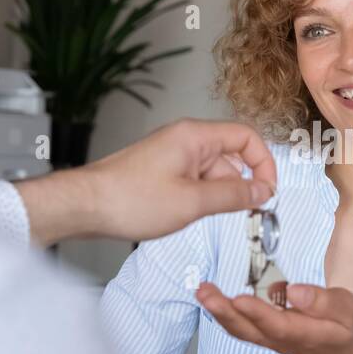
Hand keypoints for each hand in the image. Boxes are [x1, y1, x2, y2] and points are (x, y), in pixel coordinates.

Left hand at [16, 118, 276, 245]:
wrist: (84, 205)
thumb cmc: (129, 199)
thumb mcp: (192, 202)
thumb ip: (233, 195)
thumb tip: (263, 191)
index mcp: (195, 136)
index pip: (246, 137)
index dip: (264, 163)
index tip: (267, 191)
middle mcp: (185, 139)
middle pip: (232, 155)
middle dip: (242, 184)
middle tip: (247, 213)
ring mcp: (173, 155)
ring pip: (213, 171)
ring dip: (220, 194)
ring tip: (207, 217)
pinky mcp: (162, 171)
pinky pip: (195, 180)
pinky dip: (202, 197)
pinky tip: (191, 216)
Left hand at [194, 282, 352, 353]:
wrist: (337, 353)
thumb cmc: (344, 327)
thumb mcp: (348, 311)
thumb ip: (324, 302)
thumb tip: (295, 291)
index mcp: (308, 334)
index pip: (280, 326)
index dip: (259, 314)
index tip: (241, 299)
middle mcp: (283, 341)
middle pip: (251, 330)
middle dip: (226, 312)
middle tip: (207, 293)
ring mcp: (269, 340)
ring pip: (240, 329)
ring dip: (218, 311)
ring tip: (202, 290)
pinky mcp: (261, 335)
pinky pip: (238, 326)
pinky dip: (221, 311)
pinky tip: (208, 294)